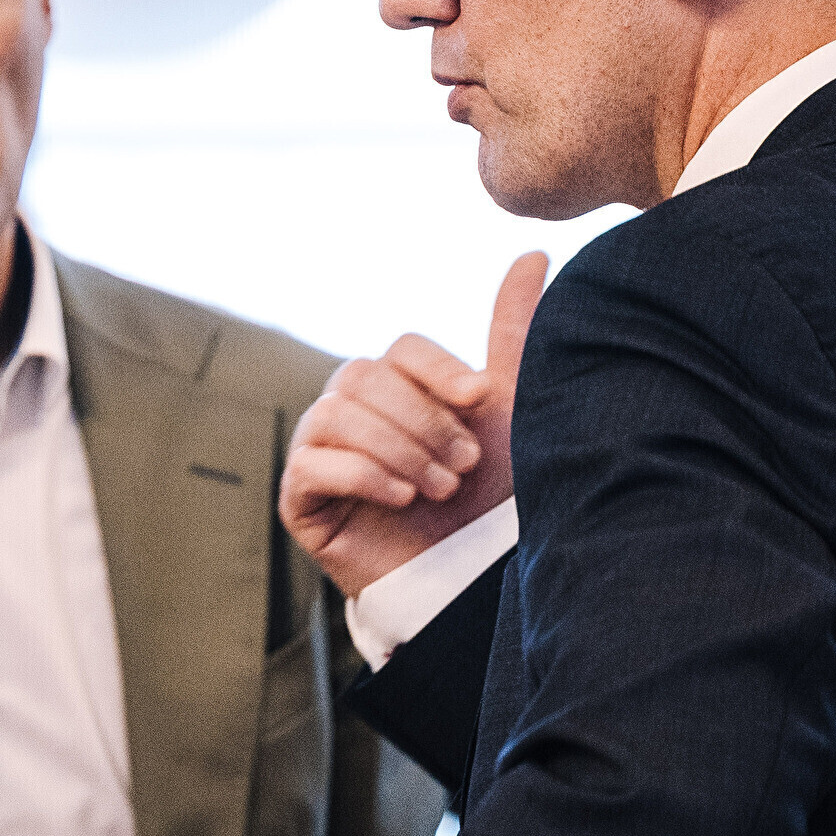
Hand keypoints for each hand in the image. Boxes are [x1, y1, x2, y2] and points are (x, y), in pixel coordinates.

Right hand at [279, 251, 545, 597]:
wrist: (470, 581)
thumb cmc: (489, 498)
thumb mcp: (509, 411)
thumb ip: (512, 333)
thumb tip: (534, 254)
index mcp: (398, 387)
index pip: (400, 349)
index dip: (437, 370)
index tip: (480, 398)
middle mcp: (353, 410)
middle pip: (364, 376)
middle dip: (420, 419)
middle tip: (463, 465)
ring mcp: (321, 451)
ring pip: (336, 415)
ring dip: (397, 450)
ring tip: (438, 489)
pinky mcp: (301, 499)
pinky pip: (310, 464)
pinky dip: (361, 475)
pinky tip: (401, 497)